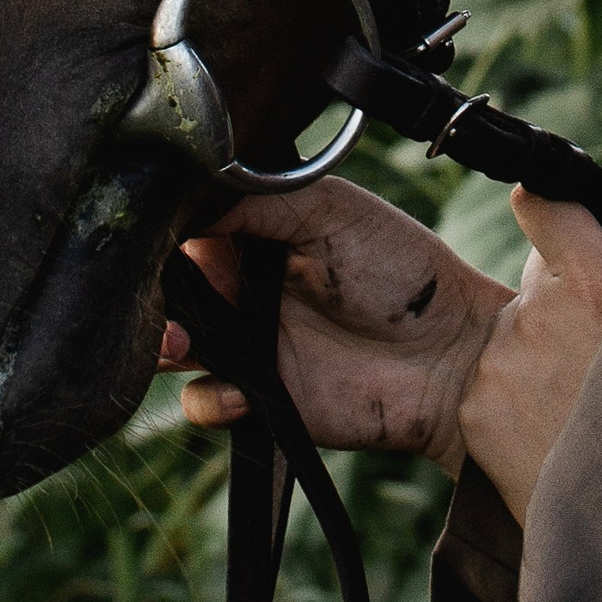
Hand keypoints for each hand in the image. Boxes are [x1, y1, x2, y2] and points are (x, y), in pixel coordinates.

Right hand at [161, 179, 509, 468]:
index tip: (150, 238)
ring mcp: (245, 345)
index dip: (158, 233)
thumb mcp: (332, 210)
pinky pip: (202, 402)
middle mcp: (239, 288)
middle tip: (154, 296)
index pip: (180, 228)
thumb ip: (257, 200)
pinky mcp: (258, 398)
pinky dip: (210, 398)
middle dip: (146, 294)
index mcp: (252, 234)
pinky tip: (242, 391)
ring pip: (167, 345)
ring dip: (160, 344)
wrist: (454, 356)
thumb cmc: (405, 273)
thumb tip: (186, 202)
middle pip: (162, 289)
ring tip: (182, 343)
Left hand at [457, 186, 601, 522]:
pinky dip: (518, 408)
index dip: (545, 206)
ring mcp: (499, 364)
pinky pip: (492, 388)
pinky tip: (557, 438)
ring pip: (514, 342)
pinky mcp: (474, 412)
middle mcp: (537, 312)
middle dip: (565, 316)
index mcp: (598, 280)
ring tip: (585, 415)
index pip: (542, 202)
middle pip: (538, 289)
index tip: (541, 208)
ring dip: (541, 365)